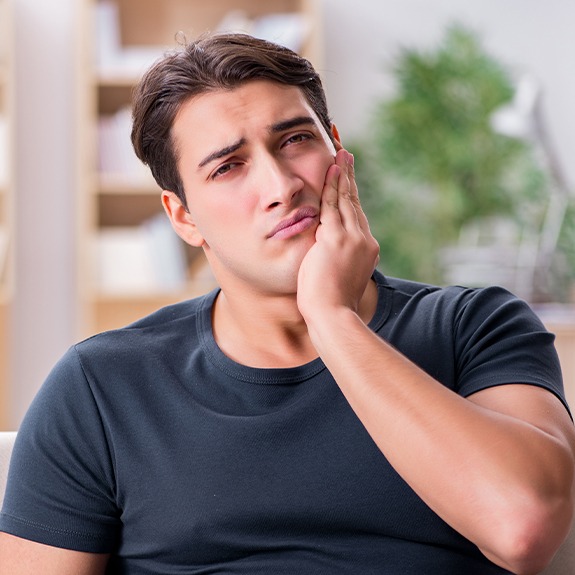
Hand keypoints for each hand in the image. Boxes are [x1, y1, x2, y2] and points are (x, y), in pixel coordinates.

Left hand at [297, 148, 379, 322]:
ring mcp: (352, 238)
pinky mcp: (336, 238)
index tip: (348, 181)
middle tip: (347, 156)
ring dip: (342, 175)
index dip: (352, 196)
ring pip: (346, 199)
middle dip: (349, 178)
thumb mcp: (341, 279)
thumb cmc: (332, 306)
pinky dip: (332, 185)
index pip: (357, 217)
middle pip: (355, 203)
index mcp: (366, 251)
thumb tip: (330, 258)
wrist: (333, 315)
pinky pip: (333, 204)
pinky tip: (331, 169)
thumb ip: (339, 263)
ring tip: (341, 154)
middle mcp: (364, 240)